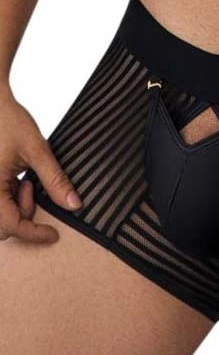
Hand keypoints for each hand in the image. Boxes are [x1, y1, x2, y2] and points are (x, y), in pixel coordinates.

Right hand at [0, 86, 80, 242]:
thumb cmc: (6, 120)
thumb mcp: (36, 150)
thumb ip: (55, 180)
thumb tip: (74, 205)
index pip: (10, 226)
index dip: (34, 234)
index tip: (54, 234)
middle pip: (2, 226)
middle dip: (24, 215)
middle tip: (33, 188)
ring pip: (0, 215)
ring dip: (18, 206)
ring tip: (26, 179)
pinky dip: (12, 197)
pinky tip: (19, 178)